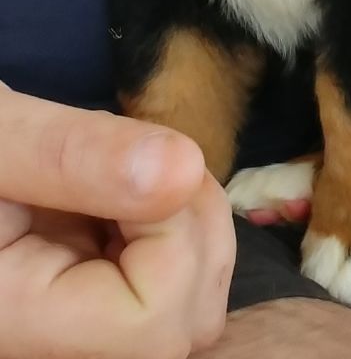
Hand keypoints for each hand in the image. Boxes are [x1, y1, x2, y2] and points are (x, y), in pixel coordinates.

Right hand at [0, 84, 234, 358]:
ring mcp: (71, 333)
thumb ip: (70, 154)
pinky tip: (118, 195)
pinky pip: (172, 282)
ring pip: (189, 305)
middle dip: (191, 224)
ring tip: (122, 173)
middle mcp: (48, 350)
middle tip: (141, 159)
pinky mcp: (90, 303)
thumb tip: (183, 169)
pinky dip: (170, 228)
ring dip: (185, 222)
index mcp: (11, 323)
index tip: (140, 165)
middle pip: (184, 322)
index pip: (150, 325)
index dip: (173, 234)